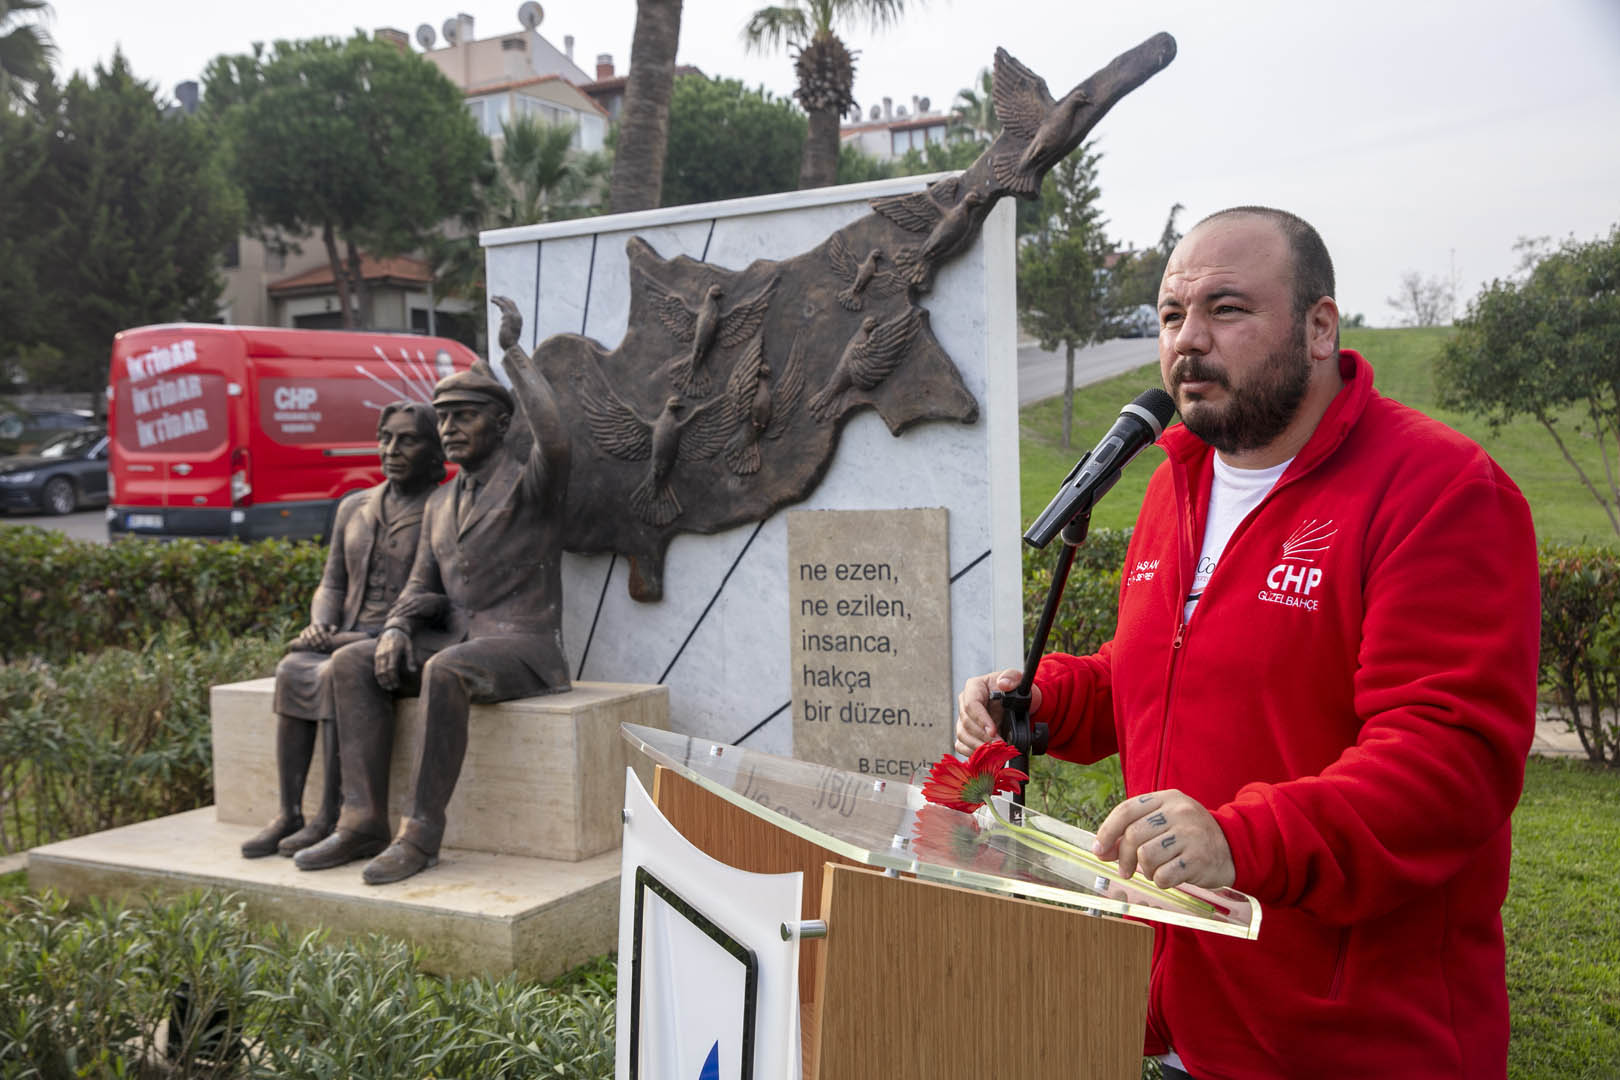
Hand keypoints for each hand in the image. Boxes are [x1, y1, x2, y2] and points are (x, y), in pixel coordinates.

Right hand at [293, 623, 335, 651]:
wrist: (316, 625)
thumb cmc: (325, 628)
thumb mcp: (331, 627)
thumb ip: (334, 629)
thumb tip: (333, 633)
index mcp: (319, 624)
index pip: (321, 631)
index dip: (324, 637)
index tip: (328, 643)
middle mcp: (312, 626)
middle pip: (315, 634)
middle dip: (319, 641)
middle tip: (323, 648)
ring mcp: (307, 629)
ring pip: (308, 636)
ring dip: (313, 643)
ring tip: (317, 649)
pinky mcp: (302, 632)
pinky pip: (302, 637)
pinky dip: (305, 642)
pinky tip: (310, 647)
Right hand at [374, 628, 415, 690]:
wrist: (391, 631)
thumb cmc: (402, 640)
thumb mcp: (409, 647)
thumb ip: (410, 659)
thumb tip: (413, 671)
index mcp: (393, 651)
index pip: (391, 668)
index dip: (393, 678)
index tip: (397, 685)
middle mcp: (384, 654)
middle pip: (383, 671)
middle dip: (387, 682)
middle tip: (392, 689)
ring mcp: (379, 655)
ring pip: (378, 671)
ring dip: (382, 681)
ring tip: (387, 688)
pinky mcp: (376, 656)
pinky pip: (375, 668)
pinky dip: (378, 677)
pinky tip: (383, 682)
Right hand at [955, 669, 1039, 754]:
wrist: (1018, 705)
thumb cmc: (1015, 690)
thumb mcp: (1018, 679)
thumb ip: (1012, 677)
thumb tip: (1003, 684)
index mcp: (974, 687)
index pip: (971, 704)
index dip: (981, 720)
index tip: (994, 731)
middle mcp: (965, 703)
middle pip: (966, 723)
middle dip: (983, 737)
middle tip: (1000, 745)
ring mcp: (963, 719)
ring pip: (962, 736)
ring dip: (979, 747)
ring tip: (995, 752)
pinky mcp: (965, 733)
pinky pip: (962, 746)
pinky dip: (972, 753)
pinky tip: (986, 756)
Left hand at [1093, 788, 1234, 889]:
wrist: (1233, 847)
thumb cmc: (1190, 836)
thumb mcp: (1165, 822)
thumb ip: (1134, 831)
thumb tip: (1101, 850)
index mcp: (1167, 798)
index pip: (1126, 810)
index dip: (1107, 831)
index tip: (1099, 849)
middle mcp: (1178, 812)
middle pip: (1133, 835)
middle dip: (1123, 857)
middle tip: (1125, 871)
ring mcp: (1190, 835)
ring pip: (1146, 856)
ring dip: (1144, 869)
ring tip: (1154, 870)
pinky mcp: (1198, 859)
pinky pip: (1163, 875)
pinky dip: (1160, 880)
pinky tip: (1169, 876)